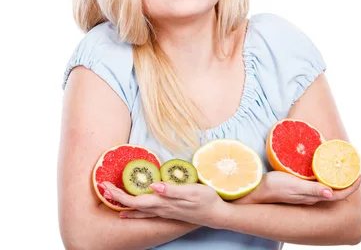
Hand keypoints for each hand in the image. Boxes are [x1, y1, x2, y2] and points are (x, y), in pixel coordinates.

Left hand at [99, 181, 225, 227]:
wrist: (216, 215)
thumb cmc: (206, 200)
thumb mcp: (192, 191)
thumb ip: (172, 189)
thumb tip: (153, 186)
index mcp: (164, 203)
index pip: (136, 200)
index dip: (119, 194)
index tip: (105, 186)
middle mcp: (162, 209)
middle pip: (134, 205)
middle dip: (117, 198)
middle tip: (103, 188)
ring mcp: (165, 212)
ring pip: (139, 211)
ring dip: (125, 205)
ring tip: (112, 201)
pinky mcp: (170, 212)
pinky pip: (147, 212)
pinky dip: (136, 211)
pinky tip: (133, 211)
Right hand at [240, 171, 360, 204]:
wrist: (258, 190)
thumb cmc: (275, 187)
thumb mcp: (294, 186)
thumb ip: (311, 189)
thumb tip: (330, 193)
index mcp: (314, 196)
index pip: (340, 194)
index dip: (352, 186)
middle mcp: (313, 196)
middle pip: (337, 190)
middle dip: (349, 181)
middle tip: (355, 167)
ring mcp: (307, 191)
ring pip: (329, 186)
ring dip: (338, 177)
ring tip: (344, 165)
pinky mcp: (301, 186)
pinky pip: (319, 181)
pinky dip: (327, 174)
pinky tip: (325, 165)